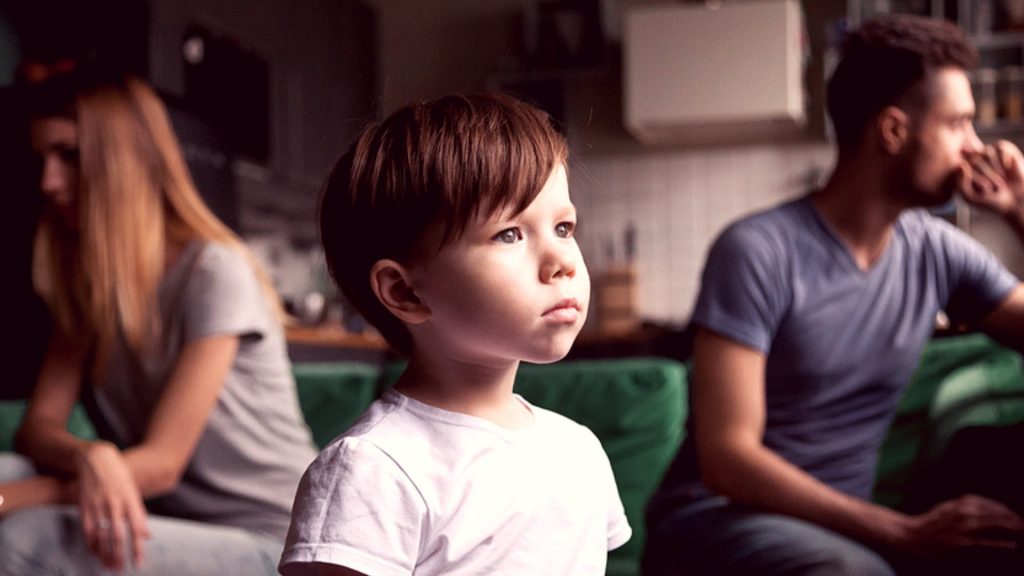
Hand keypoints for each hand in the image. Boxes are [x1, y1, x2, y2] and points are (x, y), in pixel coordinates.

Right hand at [76, 440, 150, 569]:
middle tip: (121, 570)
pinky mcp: (85, 506)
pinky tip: (95, 553)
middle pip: (118, 536)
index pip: (136, 529)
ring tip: (109, 566)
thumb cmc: (119, 475)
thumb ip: (139, 514)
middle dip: (120, 555)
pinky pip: (88, 530)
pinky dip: (91, 544)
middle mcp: (115, 503)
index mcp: (131, 499)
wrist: (96, 458)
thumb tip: (147, 536)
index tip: (139, 563)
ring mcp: (98, 505)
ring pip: (101, 536)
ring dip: (105, 554)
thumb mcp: (134, 491)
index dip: (137, 548)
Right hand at [901, 494, 1023, 557]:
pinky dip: (1001, 543)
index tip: (1015, 517)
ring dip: (1011, 528)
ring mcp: (965, 526)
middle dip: (1014, 519)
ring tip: (1022, 531)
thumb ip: (966, 506)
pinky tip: (1011, 545)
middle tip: (1023, 525)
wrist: (912, 534)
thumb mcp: (948, 507)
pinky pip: (987, 542)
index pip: (993, 505)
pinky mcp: (963, 542)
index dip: (1007, 511)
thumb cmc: (930, 521)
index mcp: (963, 501)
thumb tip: (987, 509)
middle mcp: (966, 511)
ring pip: (995, 524)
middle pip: (998, 514)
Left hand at [962, 140, 1023, 221]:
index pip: (961, 167)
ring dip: (996, 168)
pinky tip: (1008, 168)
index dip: (974, 180)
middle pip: (974, 159)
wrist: (1016, 202)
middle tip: (994, 187)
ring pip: (987, 151)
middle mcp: (972, 161)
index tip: (982, 192)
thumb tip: (962, 165)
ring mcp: (988, 155)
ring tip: (1001, 178)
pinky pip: (1000, 146)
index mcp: (961, 172)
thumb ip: (961, 185)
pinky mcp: (1003, 151)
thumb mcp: (971, 198)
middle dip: (987, 174)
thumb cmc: (991, 202)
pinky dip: (1005, 158)